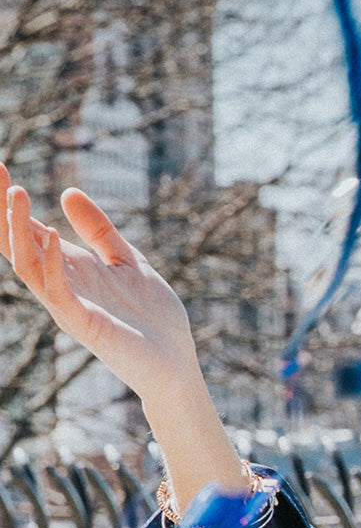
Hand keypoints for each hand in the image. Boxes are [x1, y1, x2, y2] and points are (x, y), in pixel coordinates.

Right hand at [1, 163, 204, 404]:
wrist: (176, 362)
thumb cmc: (153, 316)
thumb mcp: (128, 260)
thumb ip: (99, 230)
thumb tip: (67, 191)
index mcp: (70, 269)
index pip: (29, 230)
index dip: (11, 201)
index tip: (0, 165)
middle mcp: (61, 285)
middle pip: (18, 244)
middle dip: (3, 211)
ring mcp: (69, 306)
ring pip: (29, 266)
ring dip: (20, 231)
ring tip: (17, 193)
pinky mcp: (85, 326)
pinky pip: (59, 293)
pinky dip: (52, 263)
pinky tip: (51, 236)